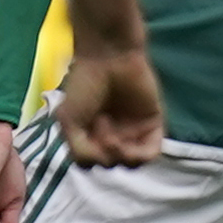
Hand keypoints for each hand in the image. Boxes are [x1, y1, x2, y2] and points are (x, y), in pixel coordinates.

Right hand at [55, 48, 162, 169]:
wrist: (108, 59)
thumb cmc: (84, 85)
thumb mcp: (68, 123)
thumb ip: (80, 152)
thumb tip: (102, 163)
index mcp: (93, 133)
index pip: (92, 162)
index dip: (88, 156)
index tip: (82, 134)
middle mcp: (114, 134)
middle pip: (111, 164)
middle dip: (101, 152)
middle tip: (97, 125)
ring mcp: (134, 131)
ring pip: (131, 163)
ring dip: (118, 155)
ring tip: (111, 135)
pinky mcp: (153, 125)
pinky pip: (151, 154)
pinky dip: (137, 155)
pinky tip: (125, 142)